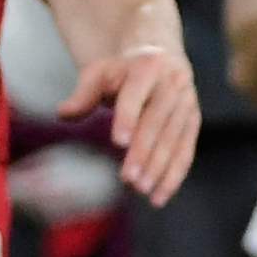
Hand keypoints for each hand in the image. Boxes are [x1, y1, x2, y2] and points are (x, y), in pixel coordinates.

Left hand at [73, 37, 200, 203]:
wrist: (161, 60)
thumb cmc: (121, 72)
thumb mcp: (99, 74)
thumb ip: (83, 95)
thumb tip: (63, 114)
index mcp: (147, 65)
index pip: (136, 94)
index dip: (128, 117)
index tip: (118, 143)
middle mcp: (173, 82)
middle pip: (157, 121)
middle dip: (144, 151)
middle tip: (129, 180)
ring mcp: (187, 102)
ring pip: (174, 139)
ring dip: (160, 167)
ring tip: (142, 191)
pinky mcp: (193, 121)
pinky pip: (186, 151)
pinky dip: (174, 175)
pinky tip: (159, 197)